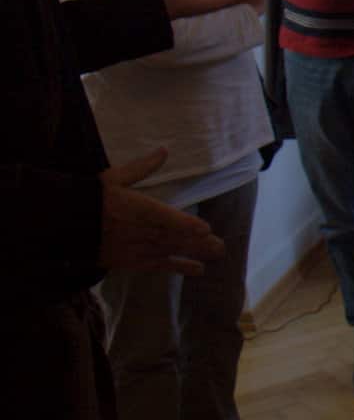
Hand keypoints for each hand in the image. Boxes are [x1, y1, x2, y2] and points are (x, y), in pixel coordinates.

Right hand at [99, 150, 224, 274]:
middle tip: (221, 246)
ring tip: (216, 254)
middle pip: (171, 238)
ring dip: (193, 253)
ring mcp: (134, 248)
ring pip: (168, 251)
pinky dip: (178, 267)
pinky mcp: (130, 261)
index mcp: (135, 208)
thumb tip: (164, 150)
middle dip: (197, 243)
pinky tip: (198, 269)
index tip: (204, 228)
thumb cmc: (92, 198)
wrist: (65, 225)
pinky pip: (158, 266)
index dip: (184, 224)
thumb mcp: (114, 178)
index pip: (163, 217)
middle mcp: (137, 230)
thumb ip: (142, 167)